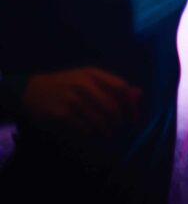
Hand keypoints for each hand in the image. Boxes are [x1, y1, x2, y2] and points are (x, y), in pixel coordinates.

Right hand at [21, 67, 141, 137]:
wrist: (30, 90)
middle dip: (119, 121)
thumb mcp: (88, 79)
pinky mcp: (62, 113)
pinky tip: (92, 133)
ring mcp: (72, 98)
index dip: (130, 104)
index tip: (134, 116)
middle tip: (120, 128)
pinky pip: (84, 126)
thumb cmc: (65, 84)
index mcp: (93, 74)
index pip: (121, 87)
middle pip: (112, 106)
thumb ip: (113, 85)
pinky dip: (91, 132)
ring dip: (106, 129)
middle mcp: (84, 84)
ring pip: (99, 119)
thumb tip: (139, 93)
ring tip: (108, 133)